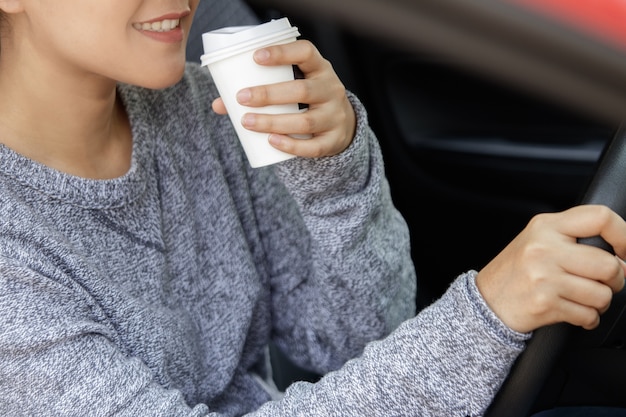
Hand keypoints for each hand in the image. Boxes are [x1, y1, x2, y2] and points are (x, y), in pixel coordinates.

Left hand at [212, 40, 355, 157]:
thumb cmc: (307, 101)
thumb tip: (218, 104)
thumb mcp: (292, 87)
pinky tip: (272, 142)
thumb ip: (260, 92)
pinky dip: (291, 145)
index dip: (282, 52)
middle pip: (302, 90)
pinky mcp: (334, 140)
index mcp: (320, 68)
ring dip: (273, 122)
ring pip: (305, 121)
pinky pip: (313, 146)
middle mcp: (331, 90)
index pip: (306, 52)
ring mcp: (335, 116)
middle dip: (269, 94)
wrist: (342, 126)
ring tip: (247, 122)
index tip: (255, 57)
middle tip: (242, 98)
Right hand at [476, 205, 625, 333]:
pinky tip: (574, 311)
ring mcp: (544, 277)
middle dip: (616, 279)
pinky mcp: (545, 303)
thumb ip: (573, 237)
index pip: (600, 218)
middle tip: (605, 282)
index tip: (625, 251)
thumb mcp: (538, 239)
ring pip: (602, 294)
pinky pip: (587, 315)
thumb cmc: (516, 271)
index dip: (624, 235)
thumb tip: (621, 254)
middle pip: (608, 264)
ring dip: (600, 302)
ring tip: (584, 299)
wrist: (486, 300)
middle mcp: (544, 248)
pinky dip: (587, 318)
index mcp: (546, 226)